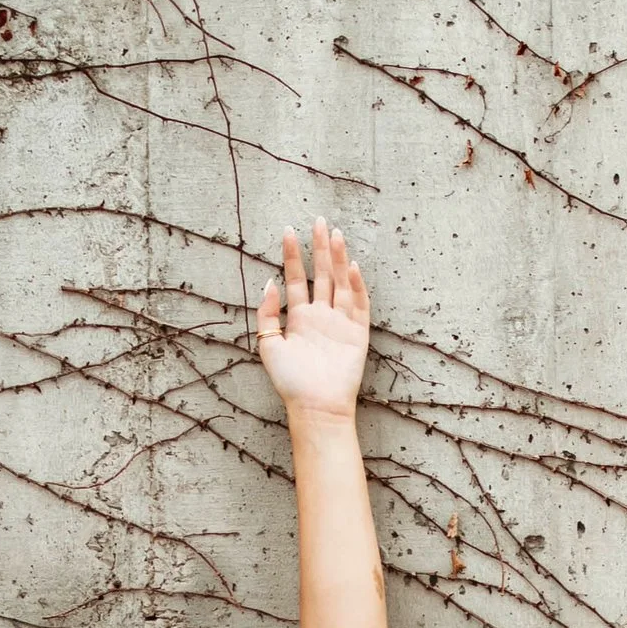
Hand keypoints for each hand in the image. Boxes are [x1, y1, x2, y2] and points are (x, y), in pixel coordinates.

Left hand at [256, 217, 369, 418]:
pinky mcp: (357, 333)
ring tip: (334, 234)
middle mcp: (320, 316)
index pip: (296, 279)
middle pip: (321, 274)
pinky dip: (356, 285)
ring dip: (338, 259)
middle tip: (319, 221)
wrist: (316, 406)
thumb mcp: (268, 345)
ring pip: (340, 283)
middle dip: (319, 248)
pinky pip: (359, 304)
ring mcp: (340, 323)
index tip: (288, 231)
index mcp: (299, 318)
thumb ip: (267, 313)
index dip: (291, 256)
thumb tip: (269, 283)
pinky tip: (351, 266)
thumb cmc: (291, 382)